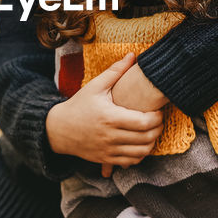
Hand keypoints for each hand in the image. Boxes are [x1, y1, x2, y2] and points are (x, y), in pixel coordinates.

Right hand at [46, 53, 162, 173]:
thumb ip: (115, 71)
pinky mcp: (106, 159)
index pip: (144, 122)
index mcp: (110, 117)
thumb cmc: (79, 105)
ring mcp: (108, 150)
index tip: (158, 110)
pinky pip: (130, 162)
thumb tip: (133, 55)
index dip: (157, 117)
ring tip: (152, 131)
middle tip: (159, 120)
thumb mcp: (95, 86)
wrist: (58, 129)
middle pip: (146, 138)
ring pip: (141, 153)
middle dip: (158, 129)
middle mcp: (110, 136)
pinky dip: (140, 155)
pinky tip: (140, 144)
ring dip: (152, 143)